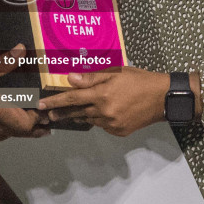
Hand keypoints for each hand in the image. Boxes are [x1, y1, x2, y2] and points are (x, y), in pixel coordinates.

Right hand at [0, 44, 46, 140]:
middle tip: (45, 116)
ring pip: (6, 135)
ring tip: (28, 114)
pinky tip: (4, 112)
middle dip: (34, 127)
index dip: (40, 120)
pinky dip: (5, 127)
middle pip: (19, 133)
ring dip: (19, 128)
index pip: (27, 125)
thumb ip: (3, 63)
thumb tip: (23, 50)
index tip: (48, 110)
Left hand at [37, 68, 169, 136]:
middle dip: (61, 113)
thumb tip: (70, 79)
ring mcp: (112, 124)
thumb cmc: (139, 80)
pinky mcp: (119, 131)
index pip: (72, 98)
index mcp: (102, 95)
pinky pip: (102, 125)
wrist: (162, 98)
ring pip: (89, 119)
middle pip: (77, 112)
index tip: (40, 105)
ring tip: (70, 113)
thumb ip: (92, 77)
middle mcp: (105, 111)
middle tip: (48, 115)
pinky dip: (98, 119)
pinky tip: (100, 113)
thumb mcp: (116, 72)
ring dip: (79, 115)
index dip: (54, 102)